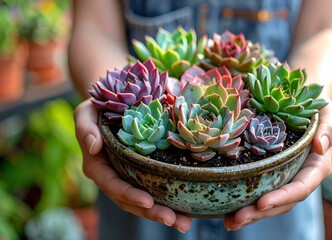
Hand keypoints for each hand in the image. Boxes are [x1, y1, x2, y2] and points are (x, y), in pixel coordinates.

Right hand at [74, 99, 191, 232]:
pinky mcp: (143, 173)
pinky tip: (188, 209)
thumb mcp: (85, 113)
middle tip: (173, 220)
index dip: (129, 194)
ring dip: (164, 213)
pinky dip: (170, 200)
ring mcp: (129, 177)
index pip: (112, 185)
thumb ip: (85, 129)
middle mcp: (113, 177)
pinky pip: (155, 190)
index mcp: (98, 166)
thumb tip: (93, 145)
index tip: (148, 202)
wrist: (111, 106)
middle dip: (151, 213)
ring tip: (185, 223)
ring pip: (144, 201)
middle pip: (131, 201)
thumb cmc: (97, 108)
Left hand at [224, 100, 331, 230]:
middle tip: (236, 219)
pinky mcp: (273, 174)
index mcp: (317, 167)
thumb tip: (320, 147)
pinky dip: (245, 202)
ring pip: (271, 203)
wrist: (304, 103)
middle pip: (282, 202)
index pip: (301, 188)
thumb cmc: (318, 107)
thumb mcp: (328, 113)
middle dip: (260, 213)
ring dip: (251, 214)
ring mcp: (286, 178)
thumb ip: (329, 130)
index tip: (262, 202)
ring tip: (228, 222)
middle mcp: (302, 177)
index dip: (282, 197)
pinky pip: (260, 191)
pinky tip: (226, 211)